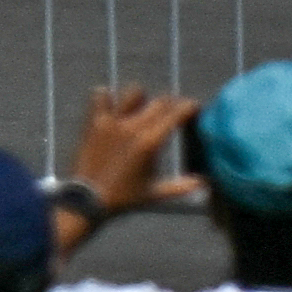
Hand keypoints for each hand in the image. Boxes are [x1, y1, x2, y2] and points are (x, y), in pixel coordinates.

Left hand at [65, 86, 184, 218]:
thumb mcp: (155, 193)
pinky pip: (101, 95)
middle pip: (159, 102)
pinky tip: (113, 105)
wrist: (87, 198)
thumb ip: (181, 186)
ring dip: (142, 98)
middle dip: (170, 104)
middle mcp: (132, 127)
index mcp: (150, 143)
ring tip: (143, 107)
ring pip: (133, 93)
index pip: (174, 115)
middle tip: (173, 110)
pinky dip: (108, 97)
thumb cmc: (124, 197)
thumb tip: (205, 183)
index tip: (194, 106)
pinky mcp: (93, 120)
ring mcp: (111, 121)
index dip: (187, 107)